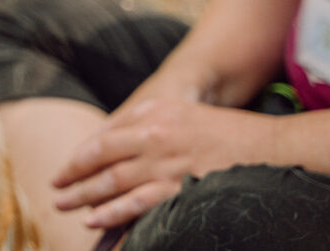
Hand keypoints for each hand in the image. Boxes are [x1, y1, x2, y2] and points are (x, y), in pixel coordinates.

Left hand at [52, 98, 275, 228]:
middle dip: (74, 177)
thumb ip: (145, 122)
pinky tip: (95, 218)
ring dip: (85, 196)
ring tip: (65, 206)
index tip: (64, 169)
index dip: (80, 156)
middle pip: (102, 159)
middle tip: (54, 190)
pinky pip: (138, 202)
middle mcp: (154, 134)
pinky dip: (113, 211)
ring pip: (113, 181)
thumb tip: (111, 140)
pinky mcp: (181, 187)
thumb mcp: (181, 112)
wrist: (275, 147)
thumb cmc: (228, 131)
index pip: (105, 137)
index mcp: (153, 113)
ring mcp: (166, 161)